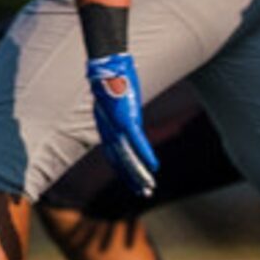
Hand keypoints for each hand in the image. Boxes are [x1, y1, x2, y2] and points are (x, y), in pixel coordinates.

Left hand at [86, 51, 155, 198]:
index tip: (134, 182)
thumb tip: (119, 100)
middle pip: (120, 161)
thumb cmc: (108, 76)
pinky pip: (137, 143)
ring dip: (140, 174)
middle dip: (132, 178)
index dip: (124, 171)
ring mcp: (117, 127)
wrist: (105, 66)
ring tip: (149, 187)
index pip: (114, 156)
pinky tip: (154, 167)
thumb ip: (116, 104)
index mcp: (105, 128)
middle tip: (144, 193)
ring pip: (128, 157)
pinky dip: (145, 156)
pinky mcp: (126, 120)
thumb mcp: (111, 95)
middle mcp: (109, 131)